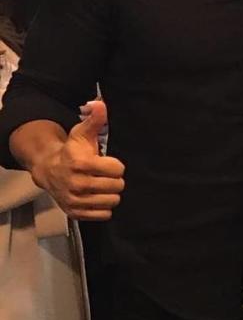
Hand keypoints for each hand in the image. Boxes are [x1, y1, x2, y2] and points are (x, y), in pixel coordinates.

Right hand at [31, 101, 124, 220]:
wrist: (48, 171)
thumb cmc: (71, 151)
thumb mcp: (81, 133)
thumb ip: (94, 120)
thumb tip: (100, 104)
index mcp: (81, 164)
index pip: (117, 169)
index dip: (115, 165)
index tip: (107, 163)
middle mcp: (78, 184)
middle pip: (117, 186)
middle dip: (114, 180)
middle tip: (105, 176)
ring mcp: (76, 200)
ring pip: (113, 201)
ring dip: (110, 194)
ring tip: (101, 186)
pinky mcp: (76, 213)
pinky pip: (104, 215)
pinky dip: (103, 207)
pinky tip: (96, 197)